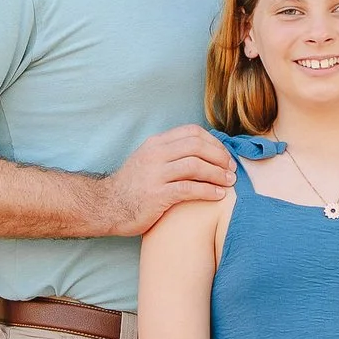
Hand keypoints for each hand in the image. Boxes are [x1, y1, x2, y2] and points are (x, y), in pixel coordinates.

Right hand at [105, 125, 237, 232]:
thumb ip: (169, 153)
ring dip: (218, 174)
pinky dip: (208, 191)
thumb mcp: (147, 160)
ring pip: (196, 166)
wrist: (107, 206)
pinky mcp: (157, 195)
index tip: (224, 155)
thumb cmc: (132, 186)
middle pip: (197, 146)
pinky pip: (189, 189)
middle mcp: (155, 155)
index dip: (213, 142)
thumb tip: (199, 149)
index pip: (192, 132)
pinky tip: (219, 195)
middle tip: (231, 169)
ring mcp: (155, 174)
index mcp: (155, 143)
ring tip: (229, 182)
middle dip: (220, 156)